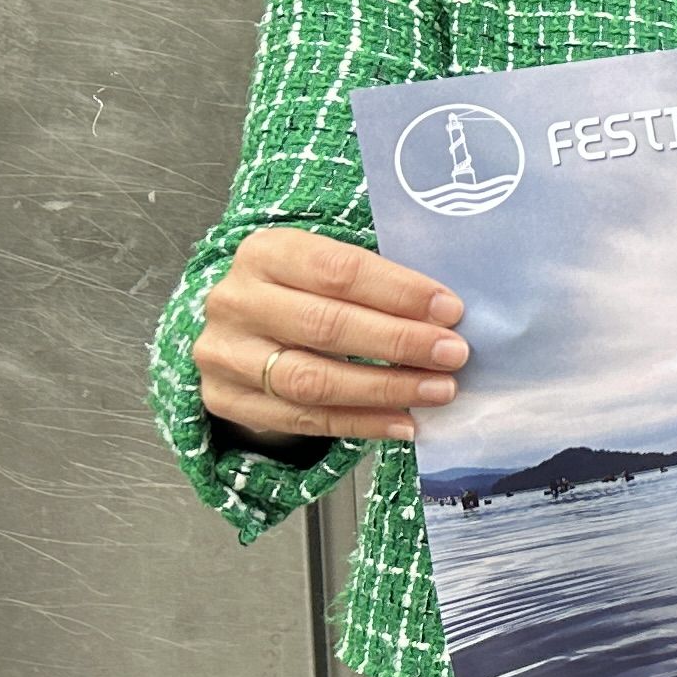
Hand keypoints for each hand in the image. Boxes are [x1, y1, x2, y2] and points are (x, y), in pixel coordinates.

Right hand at [194, 227, 466, 442]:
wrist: (241, 332)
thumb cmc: (305, 294)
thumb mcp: (330, 270)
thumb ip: (378, 283)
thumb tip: (448, 315)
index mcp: (266, 252)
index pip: (337, 269)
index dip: (398, 291)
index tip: (451, 310)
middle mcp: (236, 301)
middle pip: (324, 325)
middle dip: (398, 341)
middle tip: (453, 354)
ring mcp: (224, 353)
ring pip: (310, 379)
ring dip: (384, 389)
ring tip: (438, 391)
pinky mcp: (225, 399)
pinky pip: (300, 420)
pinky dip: (359, 423)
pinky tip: (404, 423)